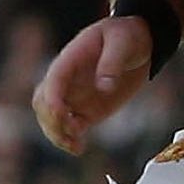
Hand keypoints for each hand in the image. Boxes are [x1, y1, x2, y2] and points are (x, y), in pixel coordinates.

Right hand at [32, 16, 151, 153]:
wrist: (140, 42)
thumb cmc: (127, 35)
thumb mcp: (123, 41)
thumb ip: (112, 62)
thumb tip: (104, 86)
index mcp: (71, 59)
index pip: (53, 81)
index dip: (53, 99)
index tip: (63, 114)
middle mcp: (66, 79)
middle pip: (43, 103)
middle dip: (51, 120)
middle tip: (72, 132)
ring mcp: (75, 95)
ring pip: (51, 119)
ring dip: (57, 134)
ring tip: (74, 146)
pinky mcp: (87, 110)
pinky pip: (71, 127)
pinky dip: (70, 139)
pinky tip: (78, 148)